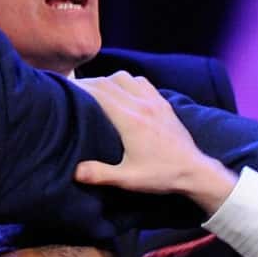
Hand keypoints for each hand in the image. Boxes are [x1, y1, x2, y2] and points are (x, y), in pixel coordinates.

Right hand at [71, 72, 238, 211]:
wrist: (196, 172)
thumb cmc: (162, 176)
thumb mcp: (129, 179)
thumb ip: (100, 174)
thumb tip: (75, 171)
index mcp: (130, 120)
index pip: (98, 92)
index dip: (77, 88)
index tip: (61, 89)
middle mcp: (142, 105)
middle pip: (107, 82)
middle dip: (87, 83)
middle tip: (71, 90)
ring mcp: (155, 102)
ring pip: (125, 77)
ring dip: (108, 80)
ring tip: (96, 91)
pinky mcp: (164, 104)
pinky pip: (142, 82)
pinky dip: (128, 82)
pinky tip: (123, 93)